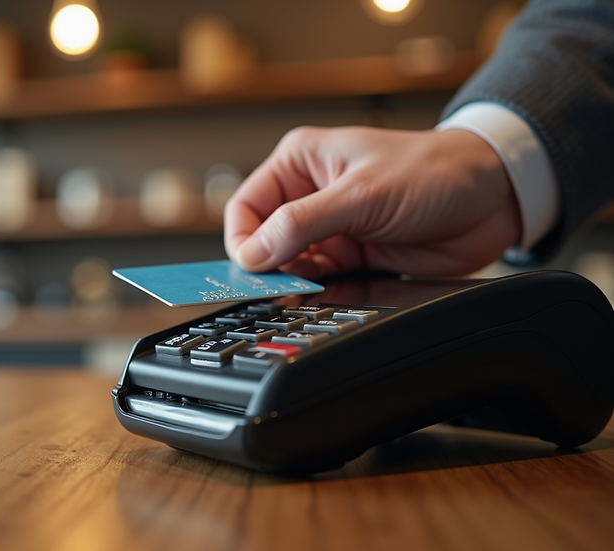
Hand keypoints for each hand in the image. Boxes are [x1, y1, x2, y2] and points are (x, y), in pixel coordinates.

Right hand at [224, 126, 521, 278]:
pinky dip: (318, 292)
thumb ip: (302, 224)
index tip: (254, 267)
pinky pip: (321, 281)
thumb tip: (254, 252)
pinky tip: (325, 293)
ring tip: (305, 289)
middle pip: (264, 240)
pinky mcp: (354, 257)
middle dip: (268, 265)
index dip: (244, 239)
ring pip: (290, 265)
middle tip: (277, 286)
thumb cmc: (435, 171)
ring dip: (295, 281)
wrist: (495, 197)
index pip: (247, 206)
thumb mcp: (361, 195)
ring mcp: (332, 228)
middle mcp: (310, 196)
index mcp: (301, 163)